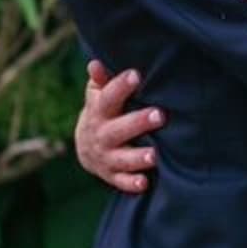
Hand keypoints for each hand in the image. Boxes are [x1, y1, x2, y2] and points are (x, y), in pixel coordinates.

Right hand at [75, 60, 162, 193]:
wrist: (86, 147)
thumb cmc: (102, 112)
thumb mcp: (97, 96)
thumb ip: (100, 81)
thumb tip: (96, 63)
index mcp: (98, 112)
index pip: (108, 98)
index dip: (120, 86)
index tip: (136, 75)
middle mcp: (101, 136)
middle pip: (118, 129)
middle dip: (138, 123)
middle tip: (159, 115)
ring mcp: (106, 157)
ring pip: (121, 158)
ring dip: (138, 157)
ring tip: (154, 155)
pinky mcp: (112, 175)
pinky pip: (121, 181)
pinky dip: (132, 183)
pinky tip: (145, 182)